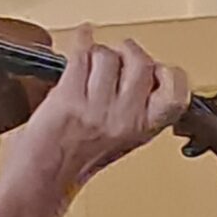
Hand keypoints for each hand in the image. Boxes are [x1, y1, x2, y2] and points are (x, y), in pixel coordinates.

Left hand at [0, 30, 189, 216]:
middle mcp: (124, 118)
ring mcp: (97, 108)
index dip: (169, 74)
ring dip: (95, 54)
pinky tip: (81, 37)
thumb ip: (134, 106)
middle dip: (126, 54)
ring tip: (86, 68)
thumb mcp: (121, 137)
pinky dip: (80, 40)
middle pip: (141, 62)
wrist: (40, 179)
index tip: (156, 69)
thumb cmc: (73, 161)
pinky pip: (81, 54)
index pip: (176, 94)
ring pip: (107, 55)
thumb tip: (137, 66)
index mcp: (142, 129)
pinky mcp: (69, 98)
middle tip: (114, 60)